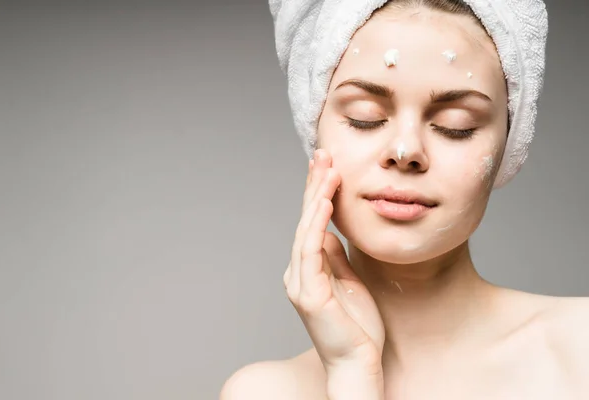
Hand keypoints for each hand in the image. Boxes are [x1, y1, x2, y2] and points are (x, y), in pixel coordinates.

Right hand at [283, 149, 385, 382]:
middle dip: (313, 186)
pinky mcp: (308, 293)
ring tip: (326, 169)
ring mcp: (299, 283)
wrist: (358, 364)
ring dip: (315, 197)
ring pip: (305, 230)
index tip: (327, 166)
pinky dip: (316, 224)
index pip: (312, 223)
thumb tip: (330, 233)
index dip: (317, 193)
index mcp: (308, 269)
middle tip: (322, 154)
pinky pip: (311, 251)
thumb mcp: (349, 282)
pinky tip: (324, 202)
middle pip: (305, 220)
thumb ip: (336, 258)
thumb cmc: (357, 327)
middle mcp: (298, 272)